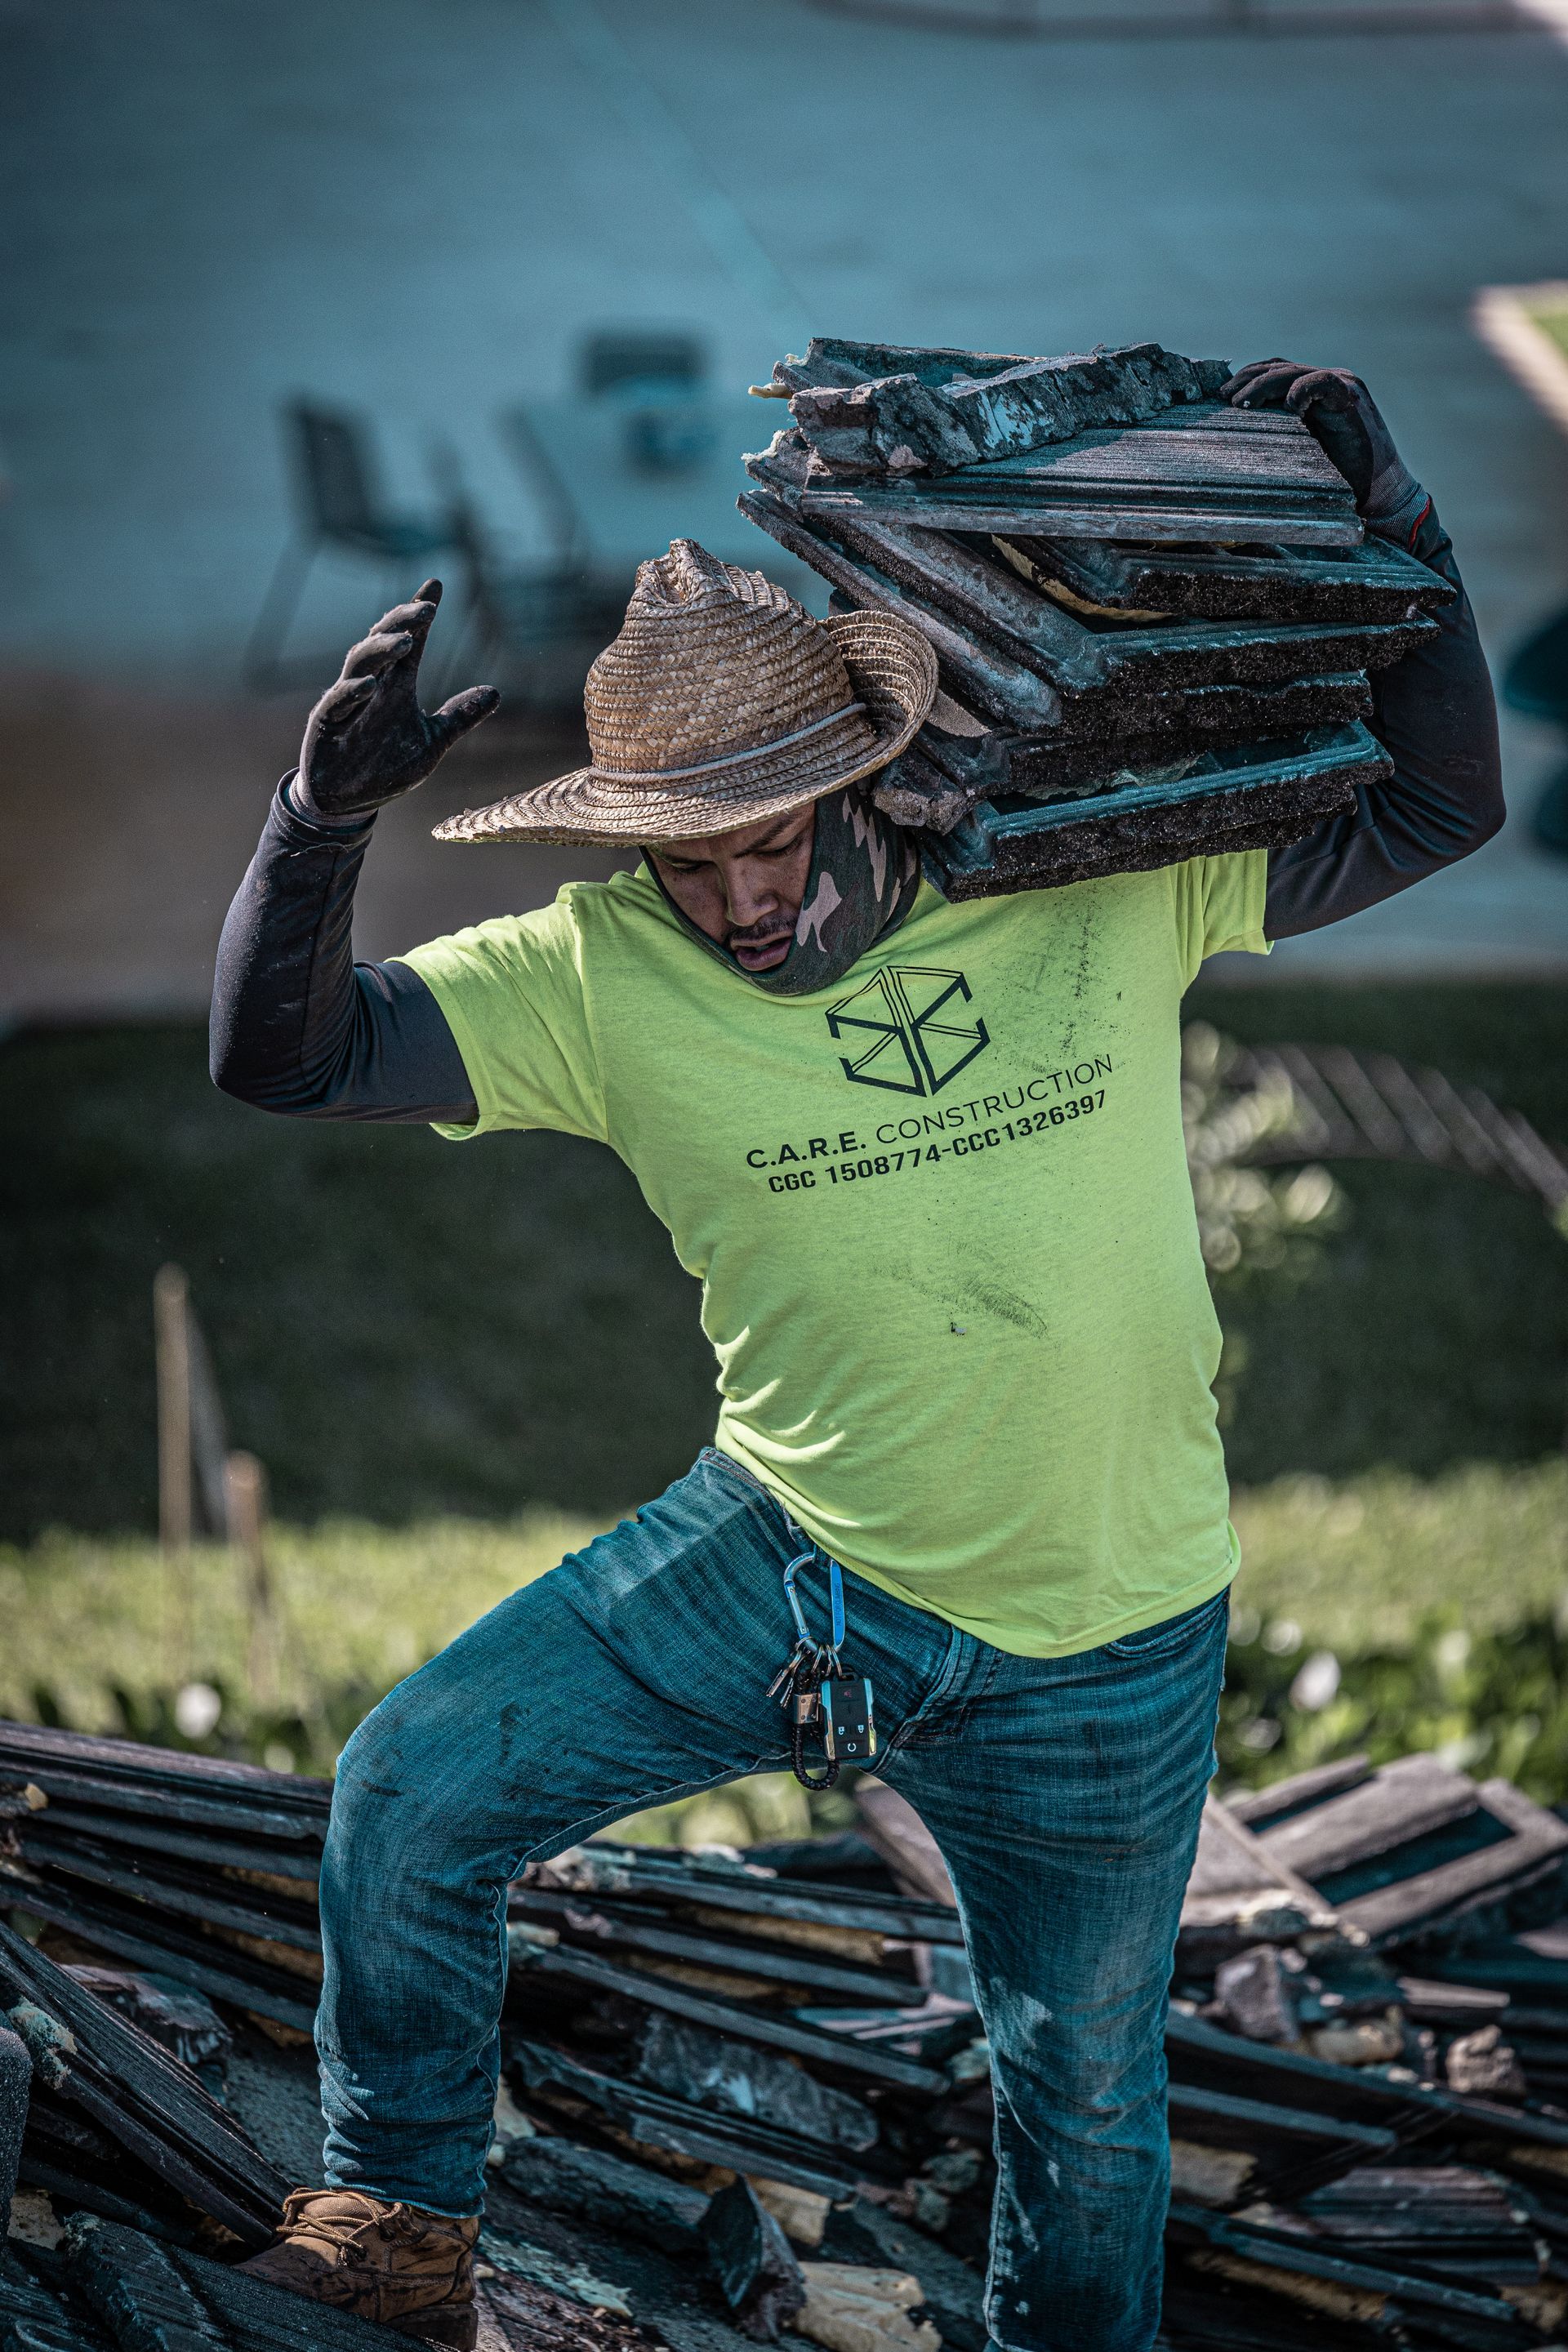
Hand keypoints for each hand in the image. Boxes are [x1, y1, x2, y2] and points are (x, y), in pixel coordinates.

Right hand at [294, 580, 499, 821]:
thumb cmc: (385, 766)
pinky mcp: (325, 724)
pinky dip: (353, 692)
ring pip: (359, 663)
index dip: (419, 615)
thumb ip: (459, 717)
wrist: (347, 800)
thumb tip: (496, 692)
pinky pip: (337, 703)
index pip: (410, 643)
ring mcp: (346, 702)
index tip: (436, 585)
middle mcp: (370, 685)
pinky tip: (370, 684)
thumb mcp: (431, 743)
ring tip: (405, 641)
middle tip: (427, 611)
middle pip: (383, 641)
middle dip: (402, 622)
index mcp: (394, 685)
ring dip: (381, 649)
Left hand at [1219, 361, 1424, 533]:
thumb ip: (1277, 435)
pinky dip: (1302, 391)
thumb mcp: (1298, 453)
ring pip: (1295, 372)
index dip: (1248, 379)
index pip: (1276, 371)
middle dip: (1248, 381)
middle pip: (1279, 368)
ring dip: (1264, 386)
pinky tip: (1288, 408)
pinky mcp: (1351, 400)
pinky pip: (1322, 382)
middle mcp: (1327, 383)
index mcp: (1312, 393)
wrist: (1379, 494)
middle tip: (1224, 398)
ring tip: (1242, 404)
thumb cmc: (1337, 481)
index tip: (1222, 396)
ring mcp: (1341, 387)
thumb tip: (1235, 439)